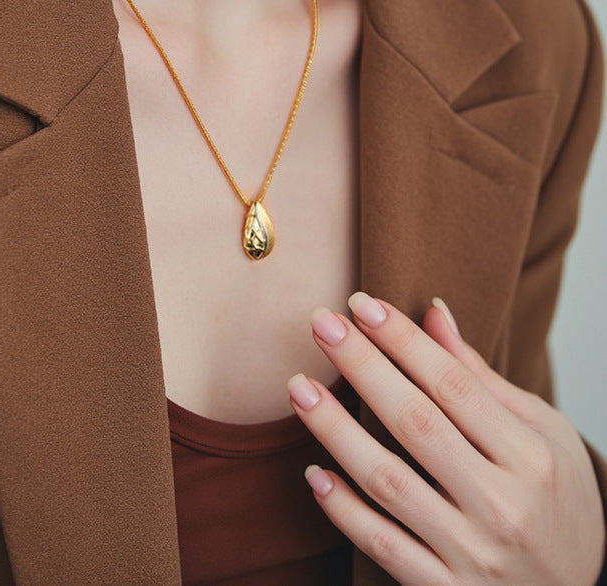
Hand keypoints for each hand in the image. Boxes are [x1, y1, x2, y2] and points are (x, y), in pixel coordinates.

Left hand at [286, 292, 605, 584]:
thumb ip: (480, 376)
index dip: (403, 340)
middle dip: (363, 366)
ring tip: (298, 386)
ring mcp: (471, 552)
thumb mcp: (543, 432)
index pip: (454, 384)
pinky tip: (314, 472)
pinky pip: (382, 546)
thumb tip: (433, 313)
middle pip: (415, 422)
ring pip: (388, 482)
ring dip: (336, 430)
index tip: (361, 305)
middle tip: (321, 324)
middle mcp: (501, 504)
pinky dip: (344, 510)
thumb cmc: (559, 499)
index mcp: (530, 457)